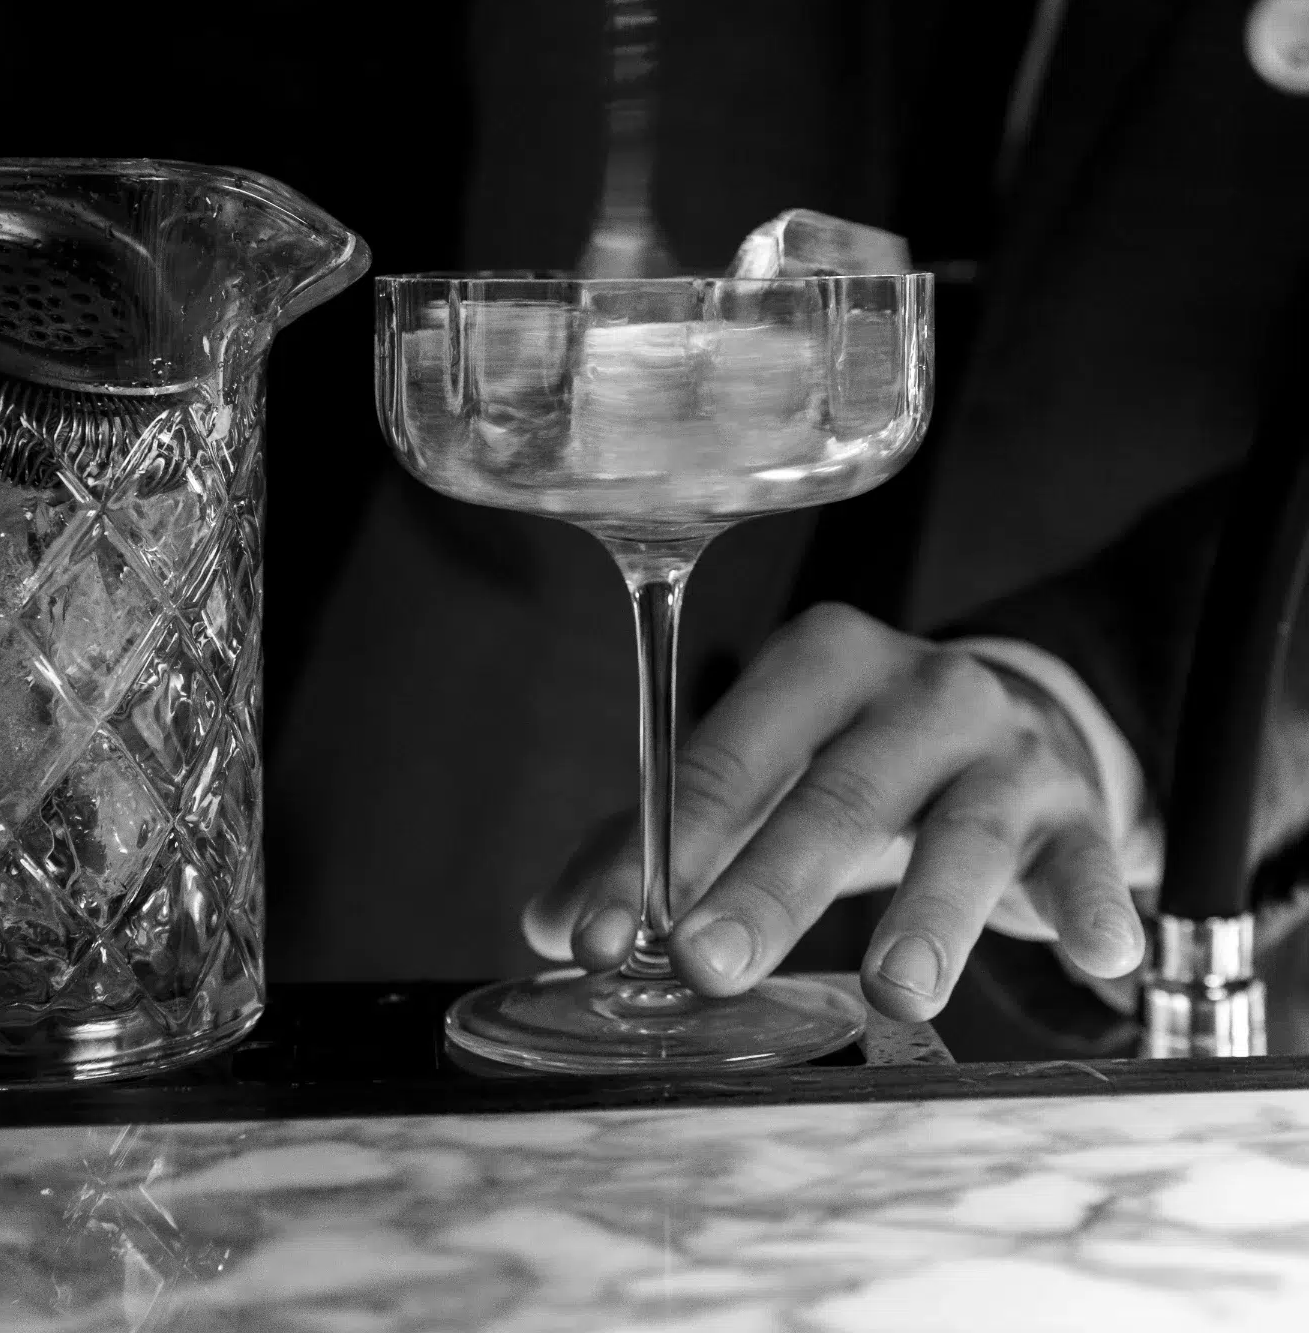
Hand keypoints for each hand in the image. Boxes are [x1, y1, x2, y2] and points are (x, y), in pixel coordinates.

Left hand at [523, 604, 1146, 1020]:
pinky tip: (1099, 955)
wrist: (1024, 721)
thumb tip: (556, 926)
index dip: (665, 846)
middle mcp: (917, 689)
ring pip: (966, 831)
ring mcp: (1005, 749)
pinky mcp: (1079, 812)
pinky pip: (1090, 861)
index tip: (609, 934)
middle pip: (838, 790)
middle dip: (771, 882)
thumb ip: (663, 841)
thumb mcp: (770, 774)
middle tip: (712, 964)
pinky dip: (1094, 907)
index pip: (729, 754)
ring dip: (930, 914)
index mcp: (820, 663)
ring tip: (896, 991)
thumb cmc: (864, 758)